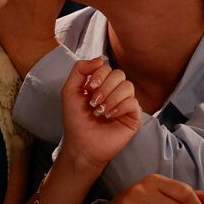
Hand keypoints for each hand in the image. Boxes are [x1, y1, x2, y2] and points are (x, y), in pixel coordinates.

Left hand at [59, 57, 141, 173]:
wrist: (81, 144)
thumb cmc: (75, 120)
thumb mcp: (70, 90)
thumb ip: (80, 69)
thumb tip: (101, 59)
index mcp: (101, 84)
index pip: (107, 68)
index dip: (99, 75)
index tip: (89, 88)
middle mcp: (115, 92)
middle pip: (119, 74)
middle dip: (105, 87)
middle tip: (94, 102)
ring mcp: (125, 103)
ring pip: (128, 86)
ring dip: (111, 98)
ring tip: (100, 111)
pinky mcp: (133, 116)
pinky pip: (133, 102)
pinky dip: (119, 107)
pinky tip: (109, 116)